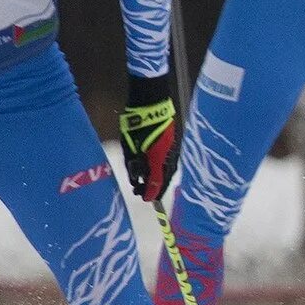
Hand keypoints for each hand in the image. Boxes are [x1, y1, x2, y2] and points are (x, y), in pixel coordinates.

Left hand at [118, 75, 179, 202]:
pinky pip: (168, 162)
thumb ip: (136, 167)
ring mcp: (173, 150)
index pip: (157, 183)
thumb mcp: (131, 149)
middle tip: (141, 190)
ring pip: (167, 170)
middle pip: (164, 179)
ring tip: (144, 179)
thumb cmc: (137, 127)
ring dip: (157, 177)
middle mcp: (168, 157)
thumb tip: (142, 184)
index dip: (151, 193)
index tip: (144, 199)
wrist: (150, 105)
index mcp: (158, 160)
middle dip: (153, 187)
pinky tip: (152, 167)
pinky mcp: (173, 144)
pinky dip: (161, 168)